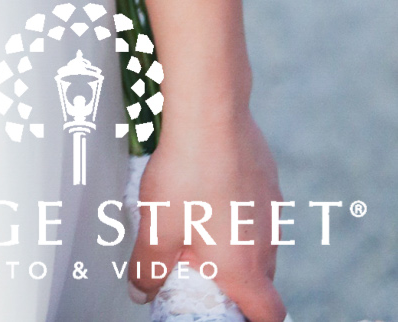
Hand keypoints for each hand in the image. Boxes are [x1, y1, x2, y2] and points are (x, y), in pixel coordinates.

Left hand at [128, 117, 285, 319]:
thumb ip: (148, 268)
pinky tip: (208, 186)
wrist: (211, 111)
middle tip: (201, 266)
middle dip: (236, 280)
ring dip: (236, 242)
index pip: (269, 315)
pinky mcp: (268, 179)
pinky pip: (257, 207)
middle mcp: (267, 241)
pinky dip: (238, 209)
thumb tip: (142, 291)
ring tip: (198, 221)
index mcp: (244, 266)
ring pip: (259, 240)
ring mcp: (272, 207)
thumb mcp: (156, 228)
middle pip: (261, 278)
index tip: (235, 316)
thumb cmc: (187, 170)